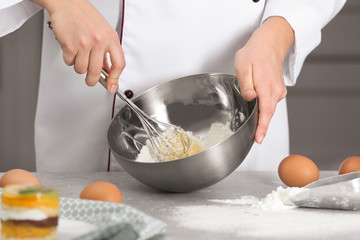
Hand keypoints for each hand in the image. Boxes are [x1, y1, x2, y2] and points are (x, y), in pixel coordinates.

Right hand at [31, 0, 124, 92]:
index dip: (116, 78)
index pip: (119, 64)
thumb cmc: (86, 16)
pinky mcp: (69, 45)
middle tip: (91, 80)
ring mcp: (84, 43)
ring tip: (79, 55)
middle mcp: (99, 41)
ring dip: (79, 66)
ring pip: (81, 70)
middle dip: (92, 80)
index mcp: (111, 38)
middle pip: (97, 72)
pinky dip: (69, 59)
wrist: (67, 2)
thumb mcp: (104, 32)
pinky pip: (69, 62)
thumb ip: (107, 51)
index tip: (112, 86)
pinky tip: (71, 48)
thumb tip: (108, 71)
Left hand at [234, 17, 293, 143]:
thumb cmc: (255, 53)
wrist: (270, 43)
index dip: (262, 126)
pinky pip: (271, 103)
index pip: (265, 111)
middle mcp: (275, 90)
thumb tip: (250, 97)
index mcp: (266, 85)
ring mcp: (278, 90)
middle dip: (262, 127)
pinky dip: (265, 109)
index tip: (259, 138)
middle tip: (255, 138)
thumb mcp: (243, 65)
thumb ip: (246, 83)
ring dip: (262, 118)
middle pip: (268, 113)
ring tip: (254, 127)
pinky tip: (257, 109)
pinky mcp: (278, 90)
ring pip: (270, 109)